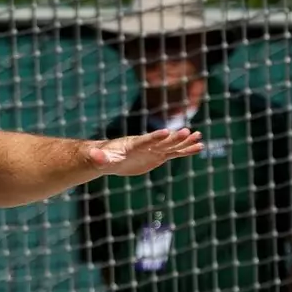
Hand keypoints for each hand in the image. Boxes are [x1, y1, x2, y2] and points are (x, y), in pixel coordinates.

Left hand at [88, 128, 202, 176]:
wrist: (112, 157)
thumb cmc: (106, 157)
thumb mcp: (102, 160)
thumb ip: (100, 158)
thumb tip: (93, 156)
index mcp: (134, 144)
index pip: (146, 140)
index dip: (155, 137)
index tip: (165, 132)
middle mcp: (147, 144)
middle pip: (162, 141)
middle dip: (174, 137)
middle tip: (188, 132)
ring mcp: (155, 150)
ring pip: (172, 146)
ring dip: (185, 142)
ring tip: (199, 136)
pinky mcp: (159, 156)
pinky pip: (175, 153)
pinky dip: (186, 151)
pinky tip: (198, 147)